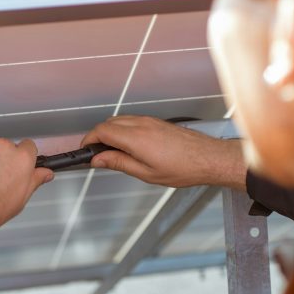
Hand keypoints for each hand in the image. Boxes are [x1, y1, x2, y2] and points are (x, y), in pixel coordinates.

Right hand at [80, 116, 246, 189]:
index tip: (85, 151)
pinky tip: (128, 145)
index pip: (101, 131)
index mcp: (135, 138)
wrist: (208, 158)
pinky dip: (123, 130)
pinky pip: (132, 120)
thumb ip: (118, 163)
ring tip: (112, 152)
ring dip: (110, 132)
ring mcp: (149, 121)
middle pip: (108, 123)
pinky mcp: (156, 121)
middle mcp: (141, 124)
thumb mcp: (145, 173)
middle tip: (96, 154)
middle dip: (97, 136)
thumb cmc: (183, 168)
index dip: (89, 140)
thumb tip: (98, 160)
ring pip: (119, 120)